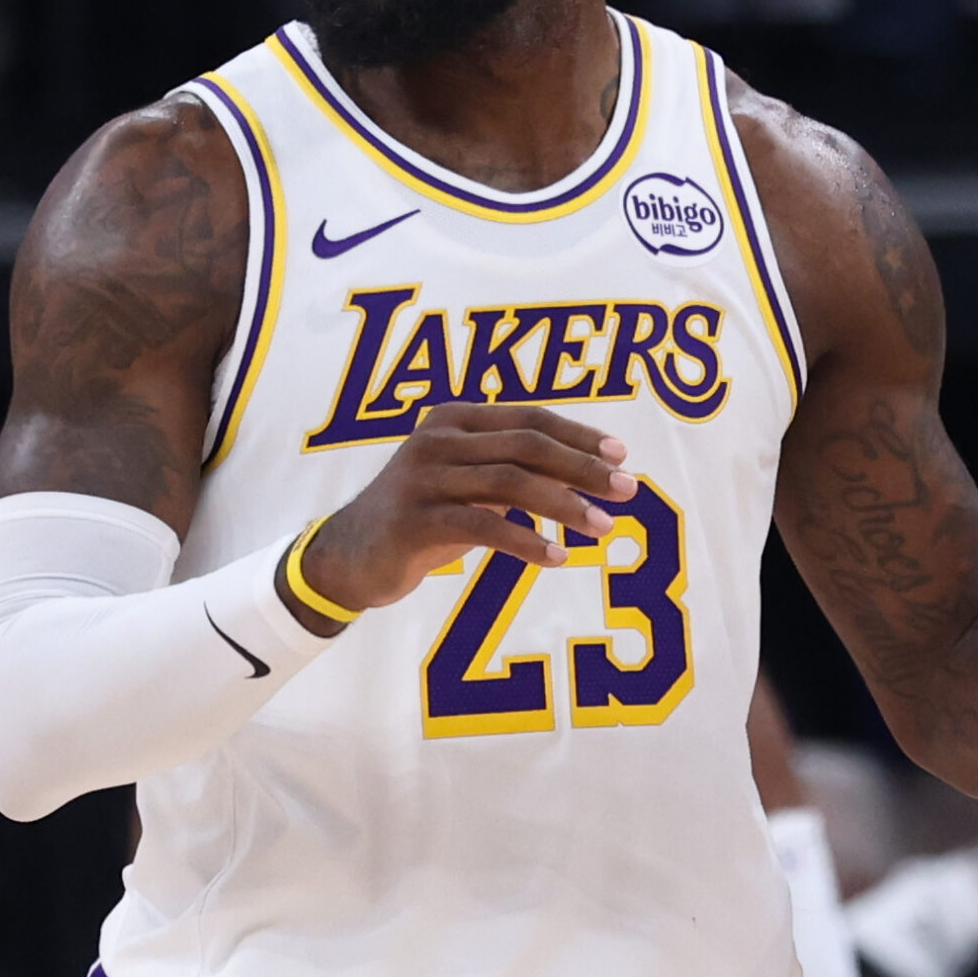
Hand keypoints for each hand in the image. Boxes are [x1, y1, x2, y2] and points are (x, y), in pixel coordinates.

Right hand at [296, 403, 633, 625]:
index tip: (621, 456)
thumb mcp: (470, 486)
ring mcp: (423, 477)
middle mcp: (438, 439)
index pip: (529, 418)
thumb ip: (516, 472)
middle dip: (583, 467)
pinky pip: (482, 526)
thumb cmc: (424, 517)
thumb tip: (590, 472)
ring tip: (603, 527)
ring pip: (509, 483)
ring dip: (564, 505)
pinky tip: (557, 558)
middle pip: (526, 445)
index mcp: (454, 419)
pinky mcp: (414, 519)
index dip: (579, 435)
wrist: (350, 557)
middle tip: (627, 490)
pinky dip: (526, 541)